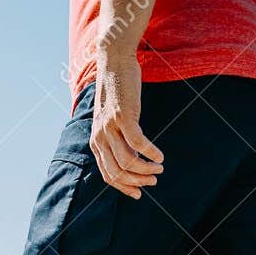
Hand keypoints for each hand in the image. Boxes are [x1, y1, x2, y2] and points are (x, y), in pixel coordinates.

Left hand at [90, 50, 163, 198]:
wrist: (114, 62)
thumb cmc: (117, 91)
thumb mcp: (113, 118)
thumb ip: (118, 138)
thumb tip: (133, 157)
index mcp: (96, 141)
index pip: (108, 174)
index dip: (124, 187)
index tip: (139, 193)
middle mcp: (100, 137)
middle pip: (117, 171)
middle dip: (137, 181)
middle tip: (153, 180)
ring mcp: (110, 127)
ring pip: (127, 161)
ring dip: (146, 169)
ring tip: (159, 168)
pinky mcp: (123, 116)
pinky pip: (138, 143)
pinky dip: (150, 152)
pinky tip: (160, 155)